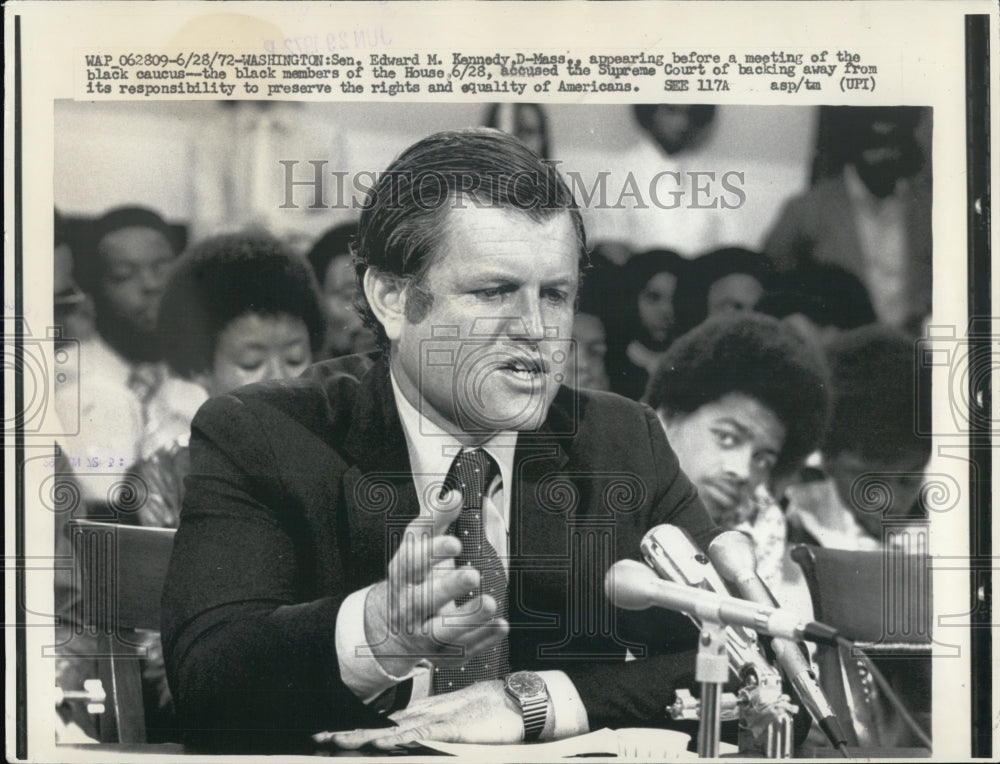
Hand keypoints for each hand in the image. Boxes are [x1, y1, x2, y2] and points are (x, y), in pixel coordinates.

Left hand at [324, 680, 522, 748]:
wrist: (521, 701)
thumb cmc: (494, 714)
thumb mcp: (458, 725)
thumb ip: (435, 730)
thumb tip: (409, 738)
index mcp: (427, 714)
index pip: (385, 722)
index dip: (356, 728)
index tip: (330, 734)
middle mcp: (427, 714)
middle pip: (380, 724)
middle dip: (348, 732)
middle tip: (319, 736)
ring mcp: (439, 719)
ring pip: (394, 729)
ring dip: (364, 736)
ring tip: (336, 740)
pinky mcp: (454, 728)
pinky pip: (423, 734)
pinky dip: (401, 738)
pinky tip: (383, 741)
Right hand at [363, 490, 508, 676]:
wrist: (392, 629)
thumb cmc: (412, 581)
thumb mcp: (417, 549)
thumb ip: (435, 520)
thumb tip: (454, 495)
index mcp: (402, 577)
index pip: (411, 564)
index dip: (431, 552)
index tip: (454, 542)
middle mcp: (409, 607)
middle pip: (423, 600)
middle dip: (448, 587)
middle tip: (472, 573)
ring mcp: (424, 635)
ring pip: (443, 632)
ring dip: (468, 618)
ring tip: (490, 603)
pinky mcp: (442, 654)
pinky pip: (463, 651)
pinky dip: (483, 639)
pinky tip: (500, 626)